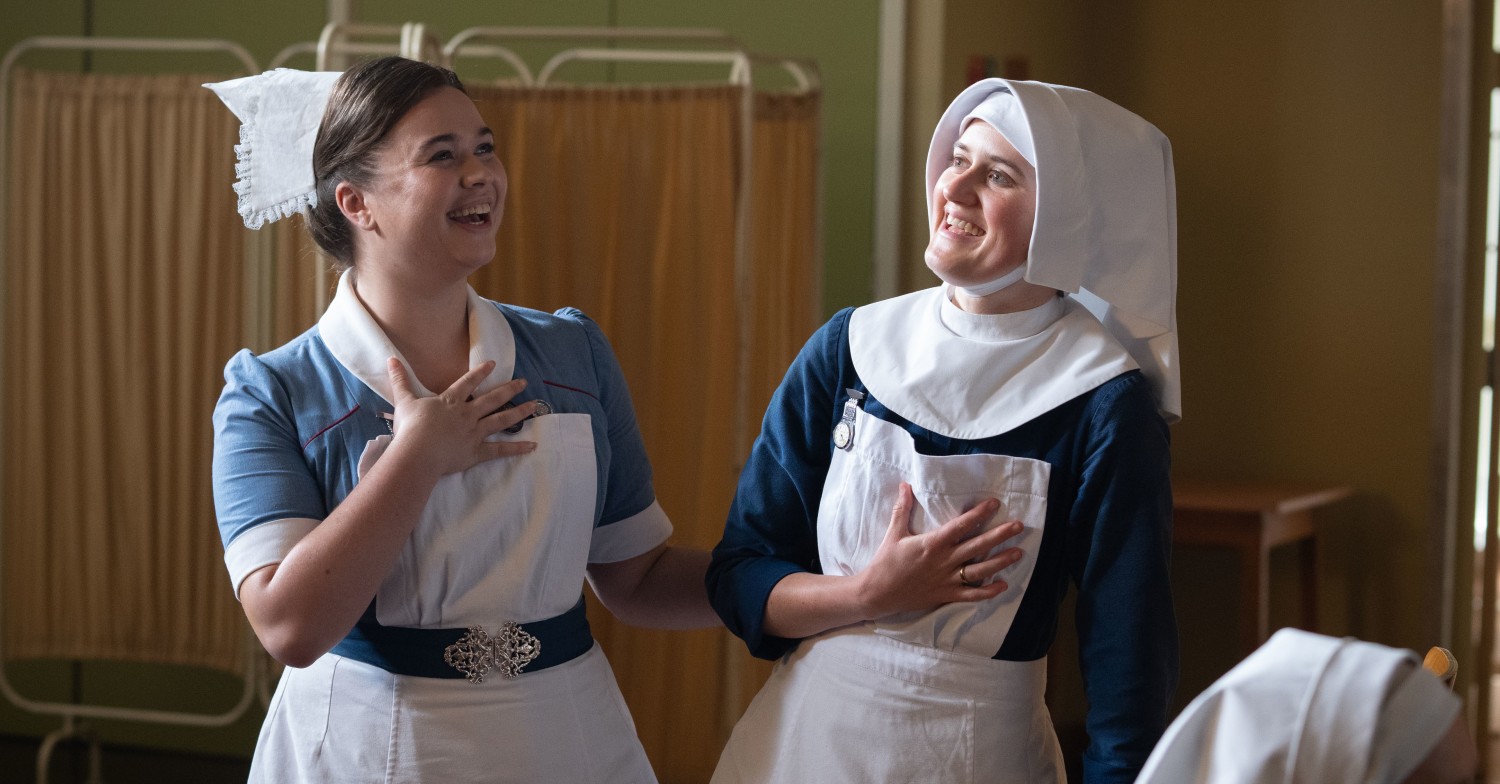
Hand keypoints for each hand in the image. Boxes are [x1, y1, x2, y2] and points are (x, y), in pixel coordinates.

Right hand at [386, 358, 536, 475]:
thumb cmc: (410, 427)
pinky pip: (500, 450)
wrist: (417, 452)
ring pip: (502, 420)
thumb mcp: (403, 400)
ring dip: (520, 412)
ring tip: (534, 406)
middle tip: (524, 382)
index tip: (493, 364)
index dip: (481, 372)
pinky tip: (532, 445)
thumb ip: (400, 380)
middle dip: (509, 388)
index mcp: (451, 401)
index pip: (468, 382)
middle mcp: (467, 414)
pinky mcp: (477, 452)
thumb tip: (390, 359)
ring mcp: (475, 432)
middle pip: (493, 398)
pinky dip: (517, 448)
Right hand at [854, 482, 1022, 618]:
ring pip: (980, 571)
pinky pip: (972, 595)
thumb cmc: (885, 561)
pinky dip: (989, 592)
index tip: (995, 503)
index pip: (961, 525)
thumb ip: (902, 508)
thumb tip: (905, 485)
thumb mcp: (894, 532)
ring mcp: (947, 580)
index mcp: (933, 543)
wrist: (877, 593)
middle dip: (1000, 535)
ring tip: (1018, 552)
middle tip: (1019, 525)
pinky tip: (1003, 585)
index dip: (979, 514)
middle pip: (978, 546)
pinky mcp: (946, 595)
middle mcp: (944, 561)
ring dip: (1001, 561)